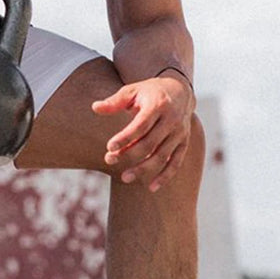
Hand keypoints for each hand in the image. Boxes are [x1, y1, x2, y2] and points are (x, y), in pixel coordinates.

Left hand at [92, 73, 195, 192]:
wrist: (180, 91)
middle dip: (130, 154)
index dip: (125, 138)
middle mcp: (172, 120)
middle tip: (109, 161)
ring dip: (143, 169)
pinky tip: (151, 188)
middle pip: (150, 143)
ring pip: (162, 156)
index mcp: (158, 105)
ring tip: (124, 178)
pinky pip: (175, 163)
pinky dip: (165, 176)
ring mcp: (179, 133)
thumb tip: (95, 108)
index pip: (141, 125)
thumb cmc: (149, 92)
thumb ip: (114, 101)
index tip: (109, 147)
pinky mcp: (184, 143)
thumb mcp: (132, 91)